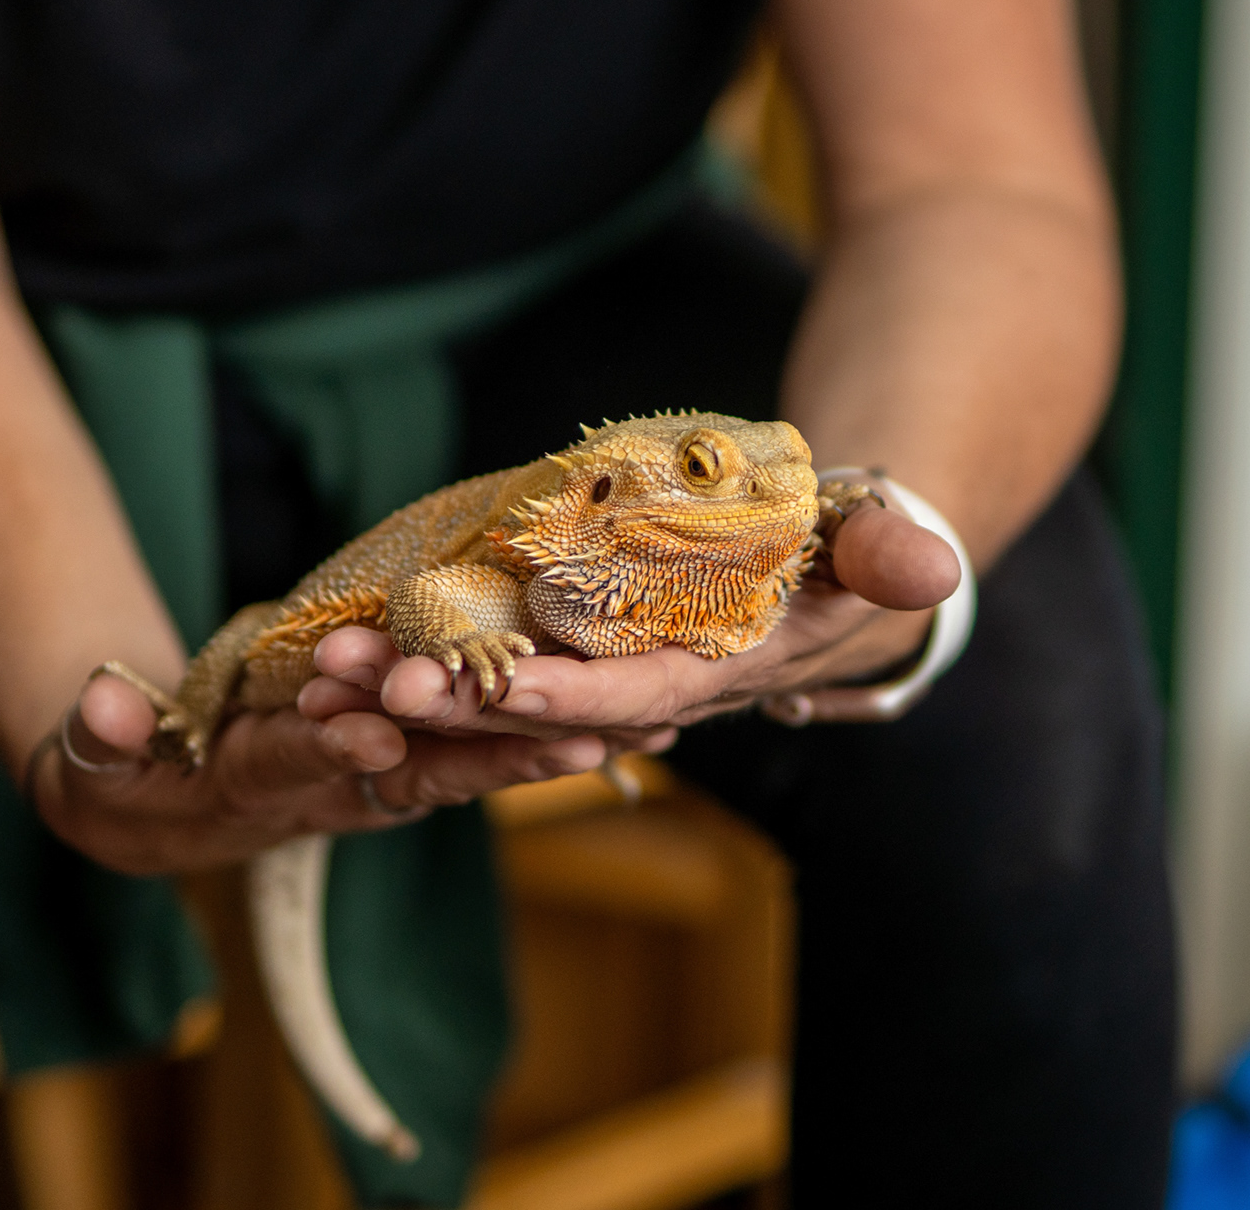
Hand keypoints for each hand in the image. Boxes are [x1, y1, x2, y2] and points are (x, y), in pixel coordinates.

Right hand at [28, 666, 675, 874]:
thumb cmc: (132, 768)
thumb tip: (101, 705)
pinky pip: (477, 746)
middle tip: (573, 744)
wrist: (168, 799)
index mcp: (259, 780)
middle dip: (496, 760)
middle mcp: (335, 786)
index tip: (375, 737)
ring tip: (627, 736)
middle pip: (420, 773)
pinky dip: (540, 737)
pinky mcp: (405, 758)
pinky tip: (615, 728)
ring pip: (465, 762)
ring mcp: (376, 776)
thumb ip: (106, 731)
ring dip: (540, 752)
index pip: (302, 766)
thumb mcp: (104, 755)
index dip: (337, 752)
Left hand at [309, 502, 959, 736]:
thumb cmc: (841, 545)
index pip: (632, 697)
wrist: (812, 553)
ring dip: (407, 691)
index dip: (567, 698)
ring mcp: (592, 670)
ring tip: (319, 676)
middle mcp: (639, 689)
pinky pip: (478, 663)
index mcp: (711, 675)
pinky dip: (415, 664)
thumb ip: (890, 554)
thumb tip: (930, 566)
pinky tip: (341, 658)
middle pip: (531, 708)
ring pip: (486, 694)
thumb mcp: (874, 542)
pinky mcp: (560, 644)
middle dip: (447, 702)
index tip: (496, 686)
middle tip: (359, 682)